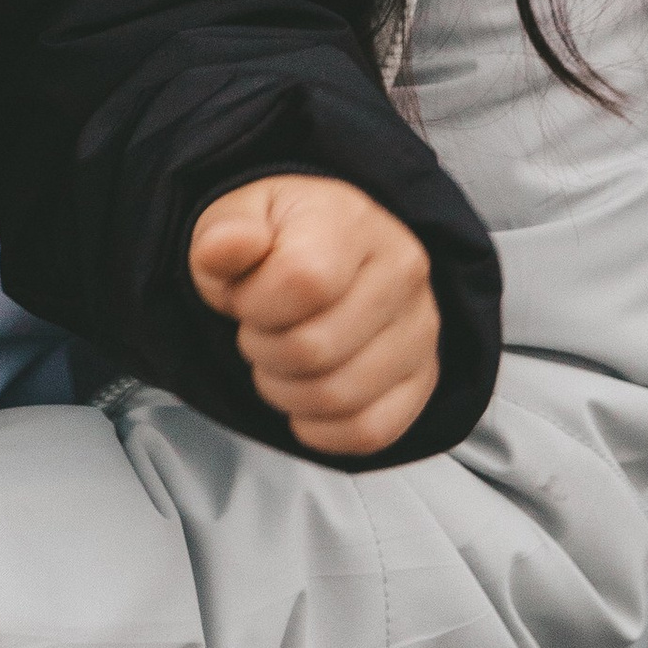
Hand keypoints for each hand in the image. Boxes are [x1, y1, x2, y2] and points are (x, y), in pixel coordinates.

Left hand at [189, 174, 439, 455]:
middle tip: (258, 332)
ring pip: (339, 397)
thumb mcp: (237, 216)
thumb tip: (225, 247)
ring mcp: (420, 330)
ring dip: (286, 392)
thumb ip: (225, 235)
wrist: (326, 251)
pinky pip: (369, 431)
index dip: (255, 304)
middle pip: (314, 348)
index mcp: (352, 224)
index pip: (302, 282)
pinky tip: (305, 399)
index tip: (245, 297)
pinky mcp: (423, 378)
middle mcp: (402, 273)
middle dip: (262, 350)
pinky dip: (321, 429)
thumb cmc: (279, 237)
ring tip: (279, 361)